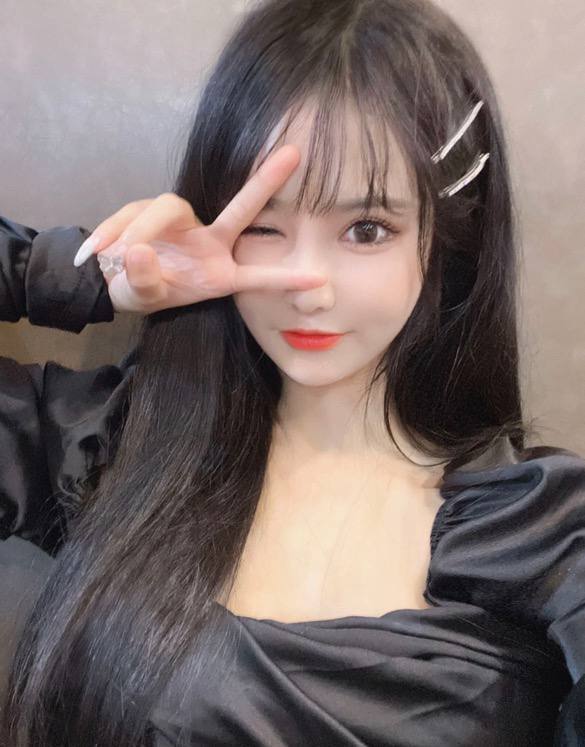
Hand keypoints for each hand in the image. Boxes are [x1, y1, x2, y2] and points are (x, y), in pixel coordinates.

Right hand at [72, 145, 325, 313]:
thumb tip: (139, 251)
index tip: (321, 279)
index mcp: (217, 273)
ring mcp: (184, 223)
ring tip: (116, 257)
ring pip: (165, 209)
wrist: (112, 277)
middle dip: (264, 182)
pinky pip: (135, 212)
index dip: (286, 278)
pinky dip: (114, 229)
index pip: (257, 276)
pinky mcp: (155, 210)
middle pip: (241, 210)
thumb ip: (143, 282)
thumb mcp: (142, 298)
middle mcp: (208, 242)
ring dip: (138, 230)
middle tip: (293, 155)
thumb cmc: (142, 291)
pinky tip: (100, 250)